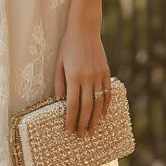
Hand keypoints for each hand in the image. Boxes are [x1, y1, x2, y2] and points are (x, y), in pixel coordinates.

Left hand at [53, 17, 110, 134]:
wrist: (85, 29)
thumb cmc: (68, 46)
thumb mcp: (58, 63)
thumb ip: (58, 82)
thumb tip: (58, 100)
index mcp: (73, 77)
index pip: (72, 104)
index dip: (70, 119)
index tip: (68, 130)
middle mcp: (87, 78)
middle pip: (86, 107)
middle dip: (83, 124)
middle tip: (81, 136)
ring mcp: (99, 75)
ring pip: (98, 103)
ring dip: (95, 119)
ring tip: (92, 130)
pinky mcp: (106, 72)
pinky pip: (107, 92)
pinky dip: (106, 105)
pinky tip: (103, 115)